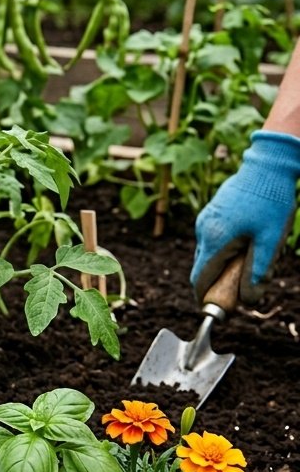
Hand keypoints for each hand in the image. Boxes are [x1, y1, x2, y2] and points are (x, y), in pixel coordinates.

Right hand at [190, 131, 299, 302]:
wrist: (267, 165)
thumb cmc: (271, 201)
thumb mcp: (271, 241)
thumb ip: (257, 272)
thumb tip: (248, 299)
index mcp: (215, 240)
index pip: (200, 280)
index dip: (208, 297)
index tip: (222, 306)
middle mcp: (203, 231)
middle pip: (204, 269)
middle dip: (221, 281)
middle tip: (247, 281)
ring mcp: (204, 221)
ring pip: (209, 254)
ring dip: (225, 263)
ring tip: (254, 254)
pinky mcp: (210, 214)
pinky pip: (212, 240)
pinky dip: (226, 248)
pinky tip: (249, 238)